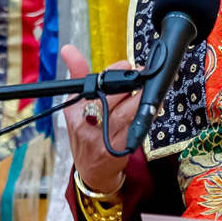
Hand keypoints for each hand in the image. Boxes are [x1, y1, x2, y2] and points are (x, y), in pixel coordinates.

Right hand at [60, 44, 138, 193]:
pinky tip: (154, 107)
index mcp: (73, 108)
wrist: (91, 171)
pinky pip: (136, 127)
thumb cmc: (87, 131)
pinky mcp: (117, 149)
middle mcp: (84, 123)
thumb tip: (67, 49)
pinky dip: (147, 114)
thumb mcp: (76, 105)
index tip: (127, 64)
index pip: (93, 83)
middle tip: (143, 75)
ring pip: (126, 110)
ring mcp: (100, 137)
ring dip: (142, 97)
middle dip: (131, 83)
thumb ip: (78, 75)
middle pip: (112, 95)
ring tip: (150, 89)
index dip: (114, 71)